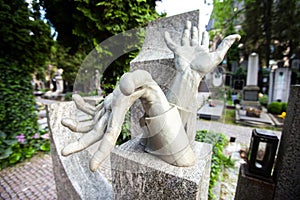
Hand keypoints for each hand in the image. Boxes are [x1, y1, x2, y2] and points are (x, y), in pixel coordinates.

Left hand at [61, 70, 180, 170]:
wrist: (142, 85)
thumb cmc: (142, 82)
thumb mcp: (141, 78)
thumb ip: (133, 81)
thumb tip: (124, 88)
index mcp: (120, 113)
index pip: (111, 136)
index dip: (102, 152)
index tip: (92, 167)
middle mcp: (112, 118)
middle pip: (96, 135)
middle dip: (80, 144)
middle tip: (64, 152)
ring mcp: (107, 114)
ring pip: (90, 126)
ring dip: (76, 126)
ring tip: (63, 121)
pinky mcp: (104, 109)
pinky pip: (90, 112)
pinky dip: (81, 107)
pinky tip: (76, 98)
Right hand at [164, 21, 240, 73]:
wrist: (190, 75)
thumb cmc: (203, 68)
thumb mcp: (218, 55)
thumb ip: (226, 45)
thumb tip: (237, 36)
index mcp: (202, 51)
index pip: (203, 41)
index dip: (205, 36)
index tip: (205, 31)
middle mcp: (193, 50)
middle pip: (194, 38)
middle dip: (195, 32)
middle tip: (196, 26)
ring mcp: (185, 50)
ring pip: (185, 38)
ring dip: (186, 31)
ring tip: (188, 23)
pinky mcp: (177, 51)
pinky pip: (170, 44)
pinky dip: (167, 39)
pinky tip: (165, 33)